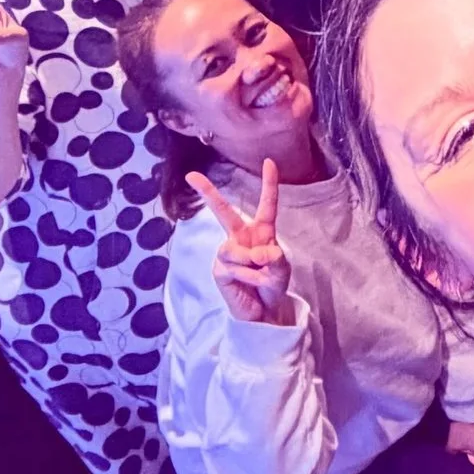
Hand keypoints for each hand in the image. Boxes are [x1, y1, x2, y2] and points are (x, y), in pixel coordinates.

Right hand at [190, 157, 292, 322]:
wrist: (263, 311)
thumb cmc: (272, 284)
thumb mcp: (282, 270)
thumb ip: (275, 258)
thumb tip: (256, 252)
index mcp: (261, 232)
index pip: (267, 205)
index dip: (269, 184)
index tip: (270, 162)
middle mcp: (241, 237)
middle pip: (224, 212)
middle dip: (208, 193)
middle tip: (191, 176)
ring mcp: (227, 252)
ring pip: (236, 250)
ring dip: (255, 266)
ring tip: (262, 278)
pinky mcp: (219, 268)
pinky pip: (235, 267)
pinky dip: (250, 277)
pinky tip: (251, 284)